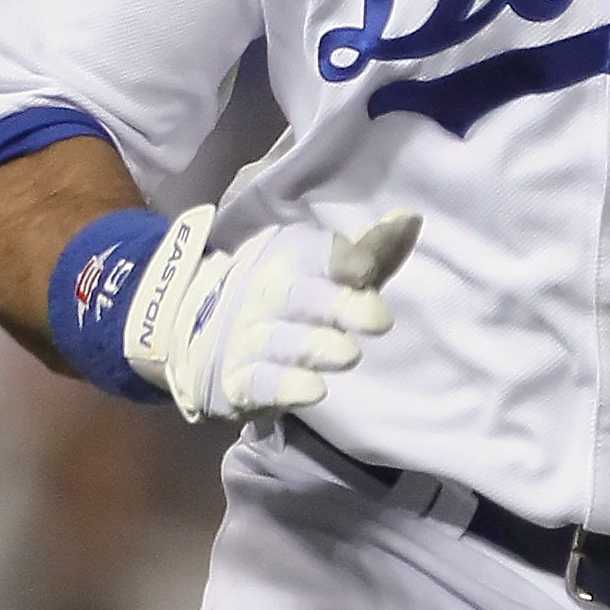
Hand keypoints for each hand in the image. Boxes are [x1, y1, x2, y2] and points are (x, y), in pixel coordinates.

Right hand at [122, 204, 420, 421]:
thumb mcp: (328, 272)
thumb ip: (372, 252)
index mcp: (287, 257)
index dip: (341, 259)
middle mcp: (265, 293)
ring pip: (282, 341)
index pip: (315, 252)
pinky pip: (258, 383)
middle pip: (300, 296)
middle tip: (379, 319)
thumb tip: (410, 218)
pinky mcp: (237, 382)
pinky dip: (284, 387)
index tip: (367, 268)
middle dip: (338, 305)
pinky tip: (312, 391)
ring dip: (315, 347)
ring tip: (348, 355)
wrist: (199, 338)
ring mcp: (248, 338)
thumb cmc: (290, 299)